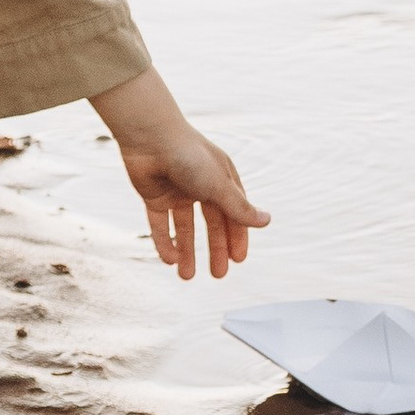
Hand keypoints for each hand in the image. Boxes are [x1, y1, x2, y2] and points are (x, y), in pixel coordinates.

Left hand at [91, 63, 271, 280]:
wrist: (148, 137)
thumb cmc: (188, 156)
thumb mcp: (218, 186)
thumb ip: (239, 207)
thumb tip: (266, 221)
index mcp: (221, 179)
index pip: (234, 213)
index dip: (237, 237)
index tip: (238, 260)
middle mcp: (201, 186)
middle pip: (212, 223)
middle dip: (215, 249)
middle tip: (218, 275)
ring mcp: (177, 192)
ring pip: (185, 228)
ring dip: (187, 251)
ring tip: (187, 277)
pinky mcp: (155, 197)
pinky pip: (161, 225)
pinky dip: (164, 242)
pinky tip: (169, 260)